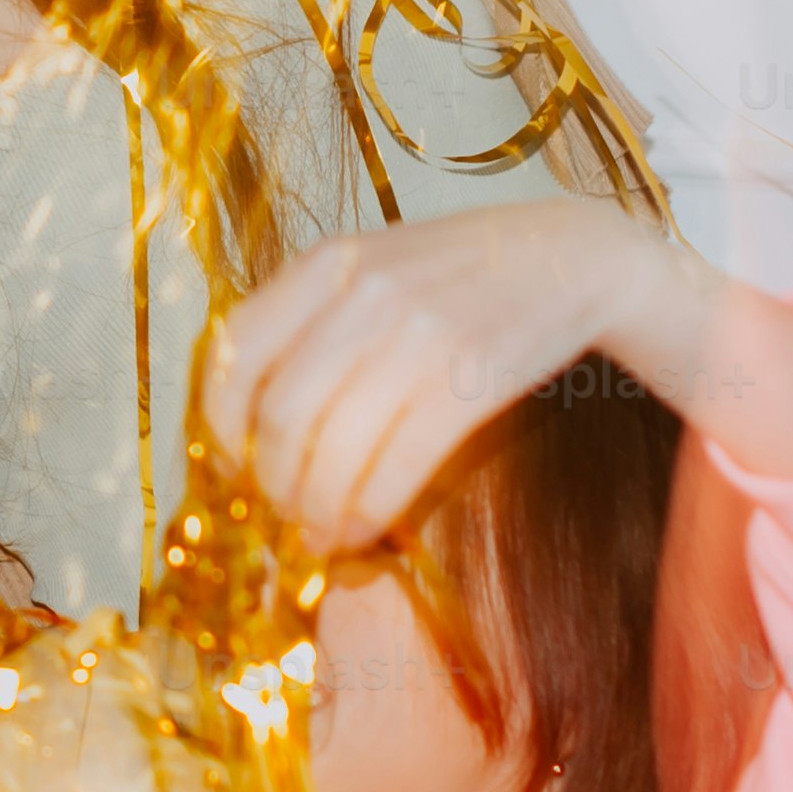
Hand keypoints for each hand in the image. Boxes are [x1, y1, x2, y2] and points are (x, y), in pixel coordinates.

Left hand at [195, 201, 707, 554]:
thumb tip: (251, 418)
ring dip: (316, 510)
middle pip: (281, 414)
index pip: (235, 351)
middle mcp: (364, 292)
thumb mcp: (375, 265)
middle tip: (285, 512)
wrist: (572, 260)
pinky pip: (396, 467)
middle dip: (273, 482)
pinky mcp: (470, 380)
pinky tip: (362, 530)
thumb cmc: (461, 274)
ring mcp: (419, 335)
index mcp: (329, 261)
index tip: (234, 463)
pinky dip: (368, 512)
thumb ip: (314, 318)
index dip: (220, 423)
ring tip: (322, 531)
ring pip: (331, 449)